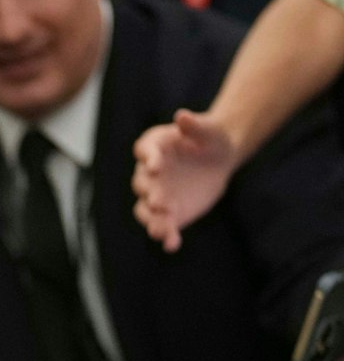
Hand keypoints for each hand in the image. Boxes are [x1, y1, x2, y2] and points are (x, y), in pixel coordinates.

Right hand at [131, 109, 235, 252]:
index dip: (149, 159)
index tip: (156, 167)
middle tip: (160, 202)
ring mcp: (156, 195)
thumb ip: (194, 125)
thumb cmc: (210, 138)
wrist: (218, 159)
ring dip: (152, 220)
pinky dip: (167, 236)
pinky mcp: (169, 213)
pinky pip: (163, 226)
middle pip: (143, 184)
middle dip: (150, 194)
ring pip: (146, 210)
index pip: (145, 152)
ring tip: (160, 231)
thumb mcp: (209, 130)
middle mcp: (148, 174)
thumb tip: (182, 116)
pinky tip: (172, 244)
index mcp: (154, 148)